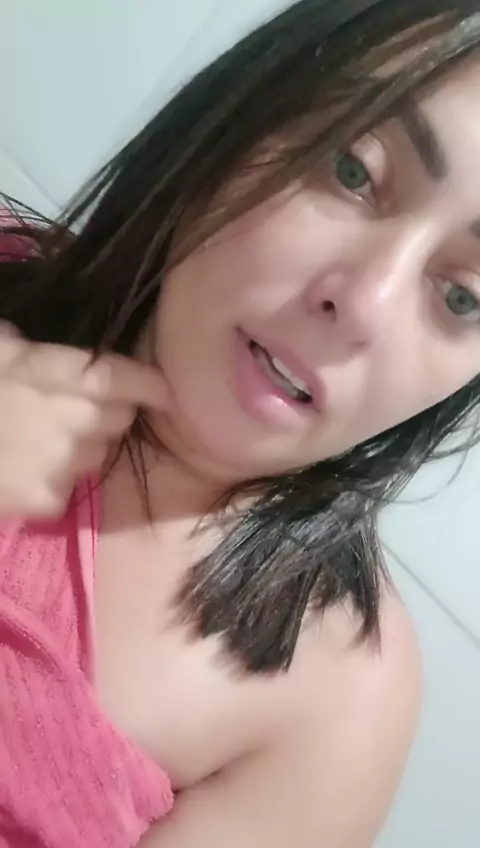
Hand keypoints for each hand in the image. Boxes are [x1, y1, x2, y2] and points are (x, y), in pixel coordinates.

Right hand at [0, 324, 168, 518]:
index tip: (165, 390)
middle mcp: (66, 418)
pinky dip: (56, 479)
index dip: (147, 384)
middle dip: (107, 412)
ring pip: (99, 453)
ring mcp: (60, 462)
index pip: (116, 376)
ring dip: (83, 445)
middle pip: (118, 417)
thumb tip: (24, 340)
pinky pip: (71, 486)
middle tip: (71, 410)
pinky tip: (24, 468)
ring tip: (40, 440)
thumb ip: (14, 346)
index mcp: (48, 374)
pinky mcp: (48, 499)